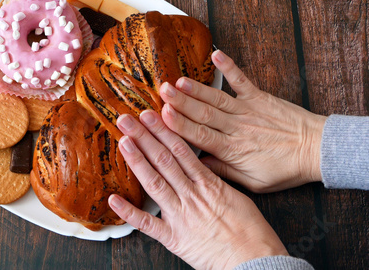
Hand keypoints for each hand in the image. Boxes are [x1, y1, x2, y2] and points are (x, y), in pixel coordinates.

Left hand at [109, 111, 287, 269]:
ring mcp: (180, 216)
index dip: (164, 131)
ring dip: (137, 161)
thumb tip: (201, 166)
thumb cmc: (251, 231)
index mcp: (208, 183)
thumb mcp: (236, 196)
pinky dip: (130, 212)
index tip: (151, 115)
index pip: (181, 150)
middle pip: (164, 160)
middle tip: (127, 119)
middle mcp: (191, 195)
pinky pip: (148, 225)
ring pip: (155, 183)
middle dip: (144, 137)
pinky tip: (113, 199)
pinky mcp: (174, 238)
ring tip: (123, 142)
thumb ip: (215, 180)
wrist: (256, 261)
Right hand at [159, 50, 326, 192]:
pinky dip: (229, 67)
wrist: (316, 150)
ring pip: (216, 98)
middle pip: (204, 113)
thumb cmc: (285, 168)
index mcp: (233, 149)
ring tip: (177, 80)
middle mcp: (237, 127)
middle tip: (162, 92)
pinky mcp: (259, 97)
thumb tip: (199, 165)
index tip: (163, 115)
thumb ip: (225, 171)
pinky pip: (242, 80)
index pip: (200, 136)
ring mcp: (248, 110)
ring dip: (196, 88)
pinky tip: (216, 54)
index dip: (180, 125)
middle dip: (180, 102)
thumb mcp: (254, 181)